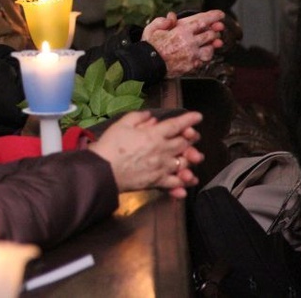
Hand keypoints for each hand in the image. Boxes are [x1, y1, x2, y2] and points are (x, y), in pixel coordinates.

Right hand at [88, 110, 203, 197]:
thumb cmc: (110, 145)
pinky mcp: (157, 182)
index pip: (176, 125)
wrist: (103, 171)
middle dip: (191, 139)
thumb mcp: (121, 124)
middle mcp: (162, 151)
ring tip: (194, 158)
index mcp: (154, 135)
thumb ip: (138, 118)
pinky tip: (187, 183)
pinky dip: (183, 183)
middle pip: (184, 144)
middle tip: (193, 136)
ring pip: (184, 164)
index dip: (188, 120)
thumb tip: (151, 117)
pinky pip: (175, 184)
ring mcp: (161, 168)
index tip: (198, 116)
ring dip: (191, 160)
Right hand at [142, 10, 224, 77]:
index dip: (213, 17)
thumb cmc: (149, 48)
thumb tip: (171, 17)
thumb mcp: (152, 29)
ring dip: (210, 46)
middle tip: (214, 31)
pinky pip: (203, 61)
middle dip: (213, 32)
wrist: (148, 65)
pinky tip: (200, 55)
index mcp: (181, 31)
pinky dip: (203, 57)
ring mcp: (192, 55)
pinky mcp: (191, 66)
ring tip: (208, 44)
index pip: (203, 22)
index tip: (220, 15)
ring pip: (209, 49)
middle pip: (210, 35)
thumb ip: (162, 21)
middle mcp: (189, 43)